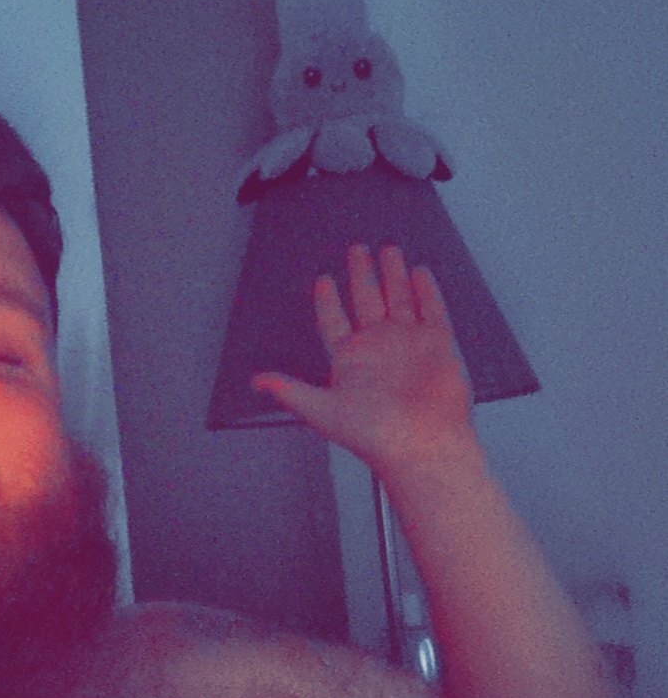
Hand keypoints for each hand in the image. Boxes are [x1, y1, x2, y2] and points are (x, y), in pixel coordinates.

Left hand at [251, 242, 475, 478]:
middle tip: (356, 249)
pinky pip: (432, 310)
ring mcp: (409, 343)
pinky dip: (426, 291)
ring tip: (387, 250)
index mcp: (350, 358)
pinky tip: (419, 273)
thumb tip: (257, 382)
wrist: (422, 447)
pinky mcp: (439, 344)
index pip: (334, 321)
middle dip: (361, 273)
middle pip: (366, 300)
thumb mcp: (322, 411)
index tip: (323, 280)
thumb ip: (291, 391)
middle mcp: (379, 346)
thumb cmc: (375, 437)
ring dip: (393, 274)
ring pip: (399, 298)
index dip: (327, 301)